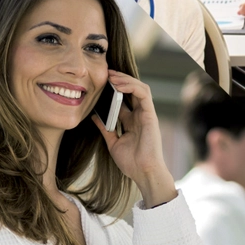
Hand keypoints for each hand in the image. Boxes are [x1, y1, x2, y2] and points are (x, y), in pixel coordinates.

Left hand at [91, 71, 176, 207]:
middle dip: (119, 79)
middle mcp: (140, 115)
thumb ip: (105, 128)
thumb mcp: (113, 142)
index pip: (123, 99)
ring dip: (125, 79)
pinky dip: (132, 86)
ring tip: (111, 76)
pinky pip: (143, 94)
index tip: (100, 82)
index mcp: (131, 121)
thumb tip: (94, 116)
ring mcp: (146, 114)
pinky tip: (119, 85)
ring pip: (139, 88)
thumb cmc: (131, 162)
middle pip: (132, 90)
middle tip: (105, 73)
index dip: (113, 89)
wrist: (143, 172)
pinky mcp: (150, 115)